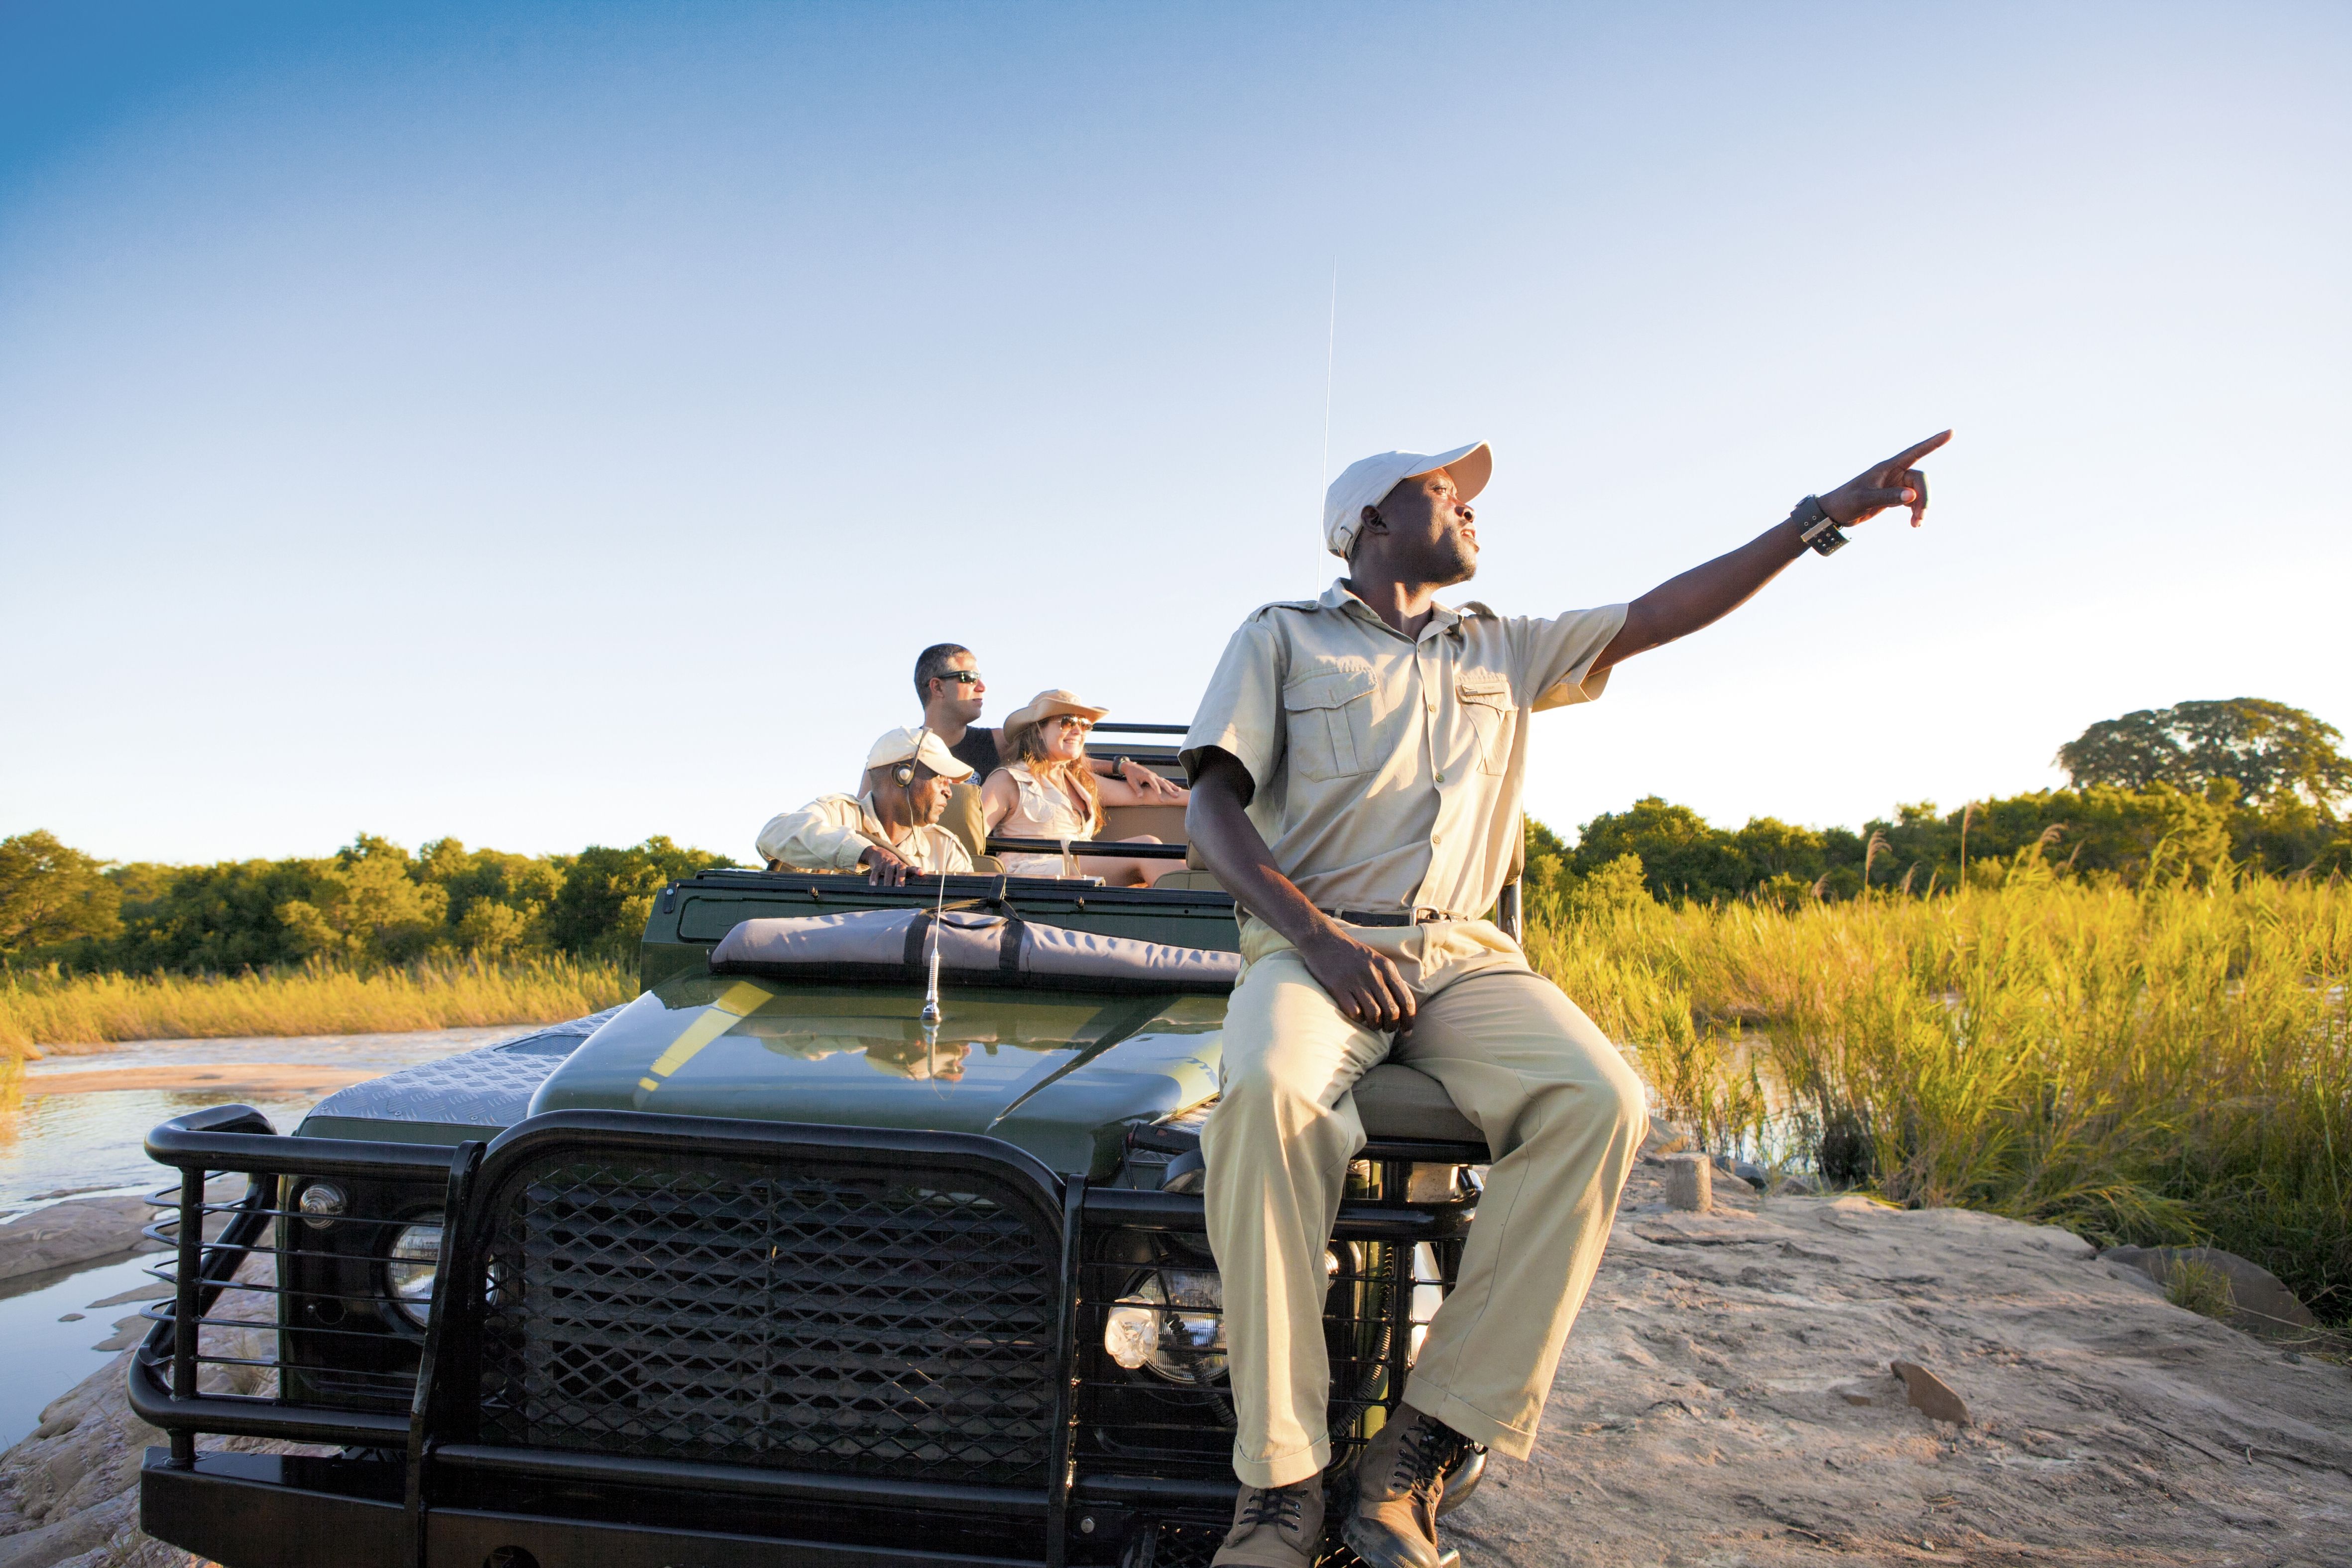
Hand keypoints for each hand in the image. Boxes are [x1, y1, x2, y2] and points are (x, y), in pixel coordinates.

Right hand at [857, 843, 915, 885]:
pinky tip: (873, 885)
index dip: (916, 870)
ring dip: (887, 880)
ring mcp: (887, 864)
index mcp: (903, 866)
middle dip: (900, 879)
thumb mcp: (900, 869)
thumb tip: (914, 890)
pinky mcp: (877, 865)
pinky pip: (876, 872)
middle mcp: (896, 864)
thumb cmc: (892, 866)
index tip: (921, 873)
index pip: (911, 868)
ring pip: (888, 871)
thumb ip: (906, 876)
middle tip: (900, 888)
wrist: (879, 853)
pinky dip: (874, 878)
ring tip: (887, 889)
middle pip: (900, 870)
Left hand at [1122, 760, 1185, 800]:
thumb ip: (1137, 789)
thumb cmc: (1131, 774)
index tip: (1162, 800)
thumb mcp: (1132, 782)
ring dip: (1172, 786)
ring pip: (1165, 781)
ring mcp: (1155, 775)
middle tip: (1176, 795)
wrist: (1130, 766)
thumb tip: (1140, 797)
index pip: (1155, 786)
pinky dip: (1168, 784)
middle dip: (1170, 790)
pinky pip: (1163, 780)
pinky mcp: (1154, 776)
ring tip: (1179, 790)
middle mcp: (1153, 775)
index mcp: (1148, 776)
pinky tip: (1172, 787)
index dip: (1159, 793)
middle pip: (1163, 783)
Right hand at [1297, 925, 1417, 1029]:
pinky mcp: (1338, 987)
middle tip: (1387, 1030)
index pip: (1406, 999)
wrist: (1324, 940)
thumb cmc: (1352, 954)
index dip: (1409, 1020)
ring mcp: (1355, 981)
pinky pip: (1355, 1013)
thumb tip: (1402, 1006)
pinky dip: (1358, 1019)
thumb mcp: (1377, 960)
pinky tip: (1357, 1016)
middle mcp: (1374, 974)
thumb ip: (1390, 979)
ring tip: (1373, 1025)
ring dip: (1375, 1025)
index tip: (1406, 1031)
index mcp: (1387, 967)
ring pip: (1375, 1015)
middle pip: (1392, 1011)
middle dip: (1392, 1026)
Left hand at [1819, 430, 1951, 528]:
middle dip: (1924, 498)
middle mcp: (1894, 473)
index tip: (1951, 432)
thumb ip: (1888, 497)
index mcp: (1888, 467)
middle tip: (1920, 517)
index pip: (1915, 451)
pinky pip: (1913, 501)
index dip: (1934, 442)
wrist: (1834, 513)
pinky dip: (1916, 511)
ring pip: (1919, 492)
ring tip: (1916, 524)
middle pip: (1921, 480)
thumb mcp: (1865, 499)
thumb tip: (1912, 496)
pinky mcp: (1894, 496)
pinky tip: (1913, 523)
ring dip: (1921, 507)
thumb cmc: (1845, 502)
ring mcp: (1895, 485)